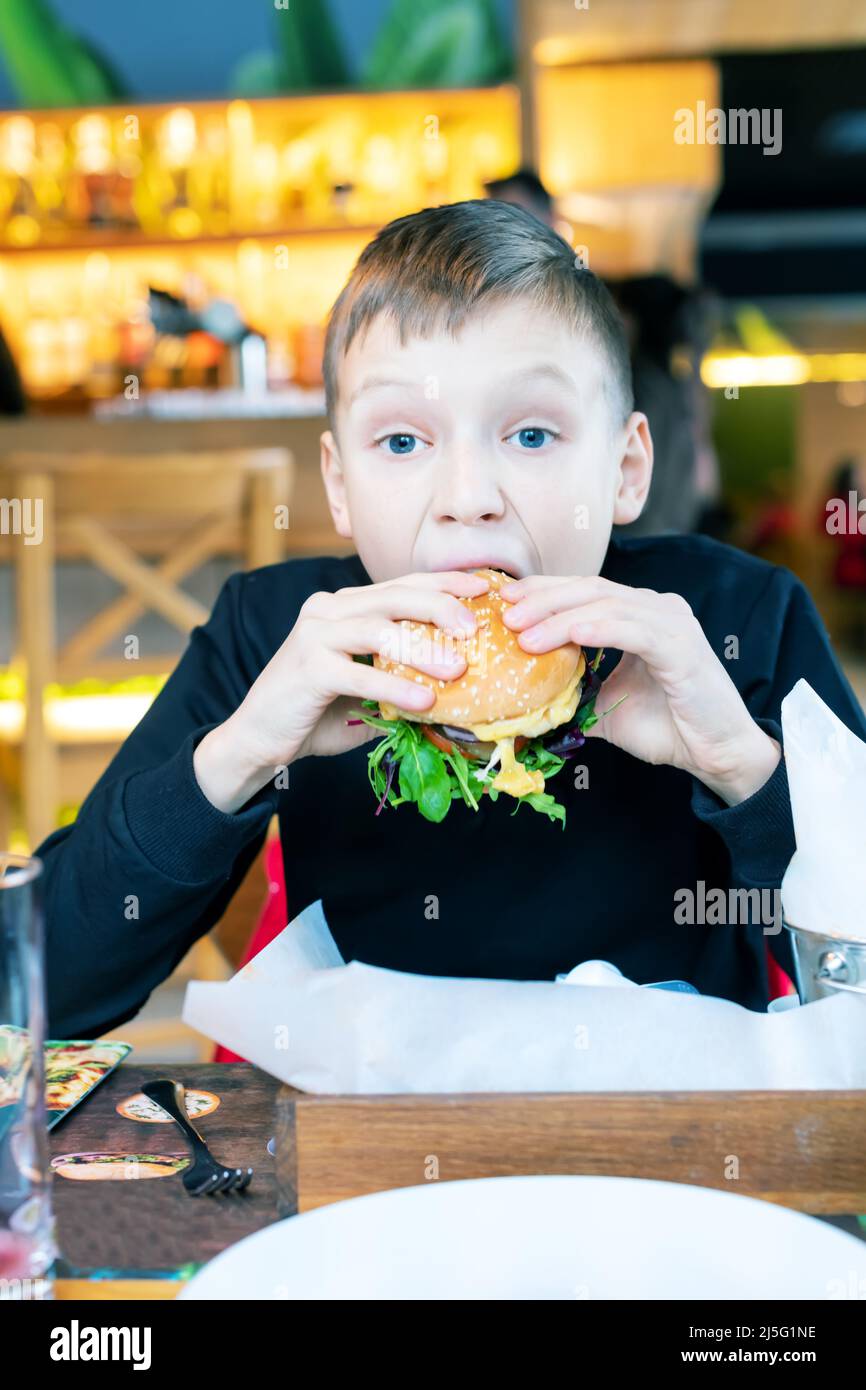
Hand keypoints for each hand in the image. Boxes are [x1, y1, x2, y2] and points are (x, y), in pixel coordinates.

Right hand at [194, 571, 487, 811]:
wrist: (260, 738)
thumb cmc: (319, 713)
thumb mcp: (369, 688)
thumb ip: (402, 675)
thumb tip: (462, 681)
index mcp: (346, 606)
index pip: (403, 584)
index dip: (445, 583)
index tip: (485, 588)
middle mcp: (329, 609)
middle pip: (395, 596)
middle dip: (441, 607)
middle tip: (476, 628)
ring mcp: (315, 634)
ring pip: (378, 629)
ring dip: (423, 648)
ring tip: (459, 669)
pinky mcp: (308, 667)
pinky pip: (360, 674)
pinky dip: (395, 687)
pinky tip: (424, 702)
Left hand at [500, 574, 780, 805]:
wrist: (716, 754)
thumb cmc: (667, 728)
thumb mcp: (605, 706)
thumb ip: (572, 693)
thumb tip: (522, 703)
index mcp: (639, 615)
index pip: (584, 592)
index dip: (543, 592)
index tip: (505, 601)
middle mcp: (656, 609)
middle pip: (590, 590)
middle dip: (543, 599)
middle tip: (505, 613)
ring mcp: (672, 623)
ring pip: (606, 607)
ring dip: (560, 617)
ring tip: (524, 633)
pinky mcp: (682, 646)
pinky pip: (634, 631)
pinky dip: (600, 630)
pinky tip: (570, 635)